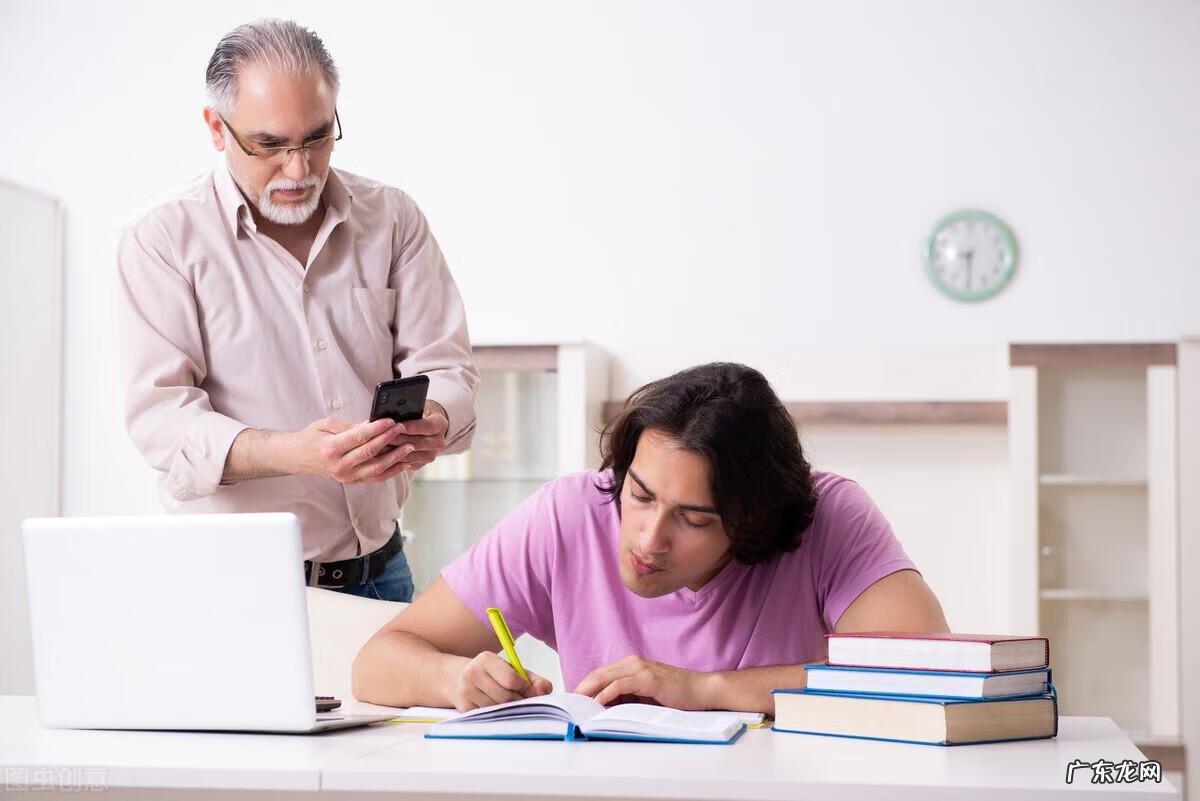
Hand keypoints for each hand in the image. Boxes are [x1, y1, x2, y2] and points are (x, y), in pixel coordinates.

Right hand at [287, 417, 414, 484]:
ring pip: (376, 468)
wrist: (299, 458)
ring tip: (410, 447)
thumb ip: (350, 426)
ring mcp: (347, 477)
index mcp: (331, 449)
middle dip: (389, 440)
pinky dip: (392, 471)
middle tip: (403, 429)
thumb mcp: (326, 425)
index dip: (376, 429)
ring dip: (395, 458)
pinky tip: (404, 463)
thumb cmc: (312, 438)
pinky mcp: (353, 482)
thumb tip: (373, 423)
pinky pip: (376, 478)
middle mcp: (339, 466)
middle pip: (370, 452)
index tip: (390, 421)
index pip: (358, 437)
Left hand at [386, 401, 449, 474]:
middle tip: (381, 436)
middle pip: (417, 442)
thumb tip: (395, 413)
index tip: (395, 424)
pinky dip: (394, 459)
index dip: (411, 426)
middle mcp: (439, 442)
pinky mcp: (421, 464)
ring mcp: (431, 455)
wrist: (428, 427)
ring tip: (378, 446)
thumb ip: (411, 410)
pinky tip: (382, 455)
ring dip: (394, 452)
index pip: (427, 426)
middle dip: (398, 439)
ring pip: (410, 455)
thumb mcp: (419, 407)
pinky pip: (406, 463)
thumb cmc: (420, 413)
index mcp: (441, 424)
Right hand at [450, 651, 552, 711]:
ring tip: (508, 703)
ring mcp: (465, 692)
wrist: (457, 679)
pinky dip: (497, 715)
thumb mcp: (513, 670)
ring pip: (497, 710)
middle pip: (505, 697)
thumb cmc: (492, 675)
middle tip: (521, 700)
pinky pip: (488, 717)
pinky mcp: (463, 708)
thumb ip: (533, 680)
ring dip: (508, 710)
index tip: (528, 691)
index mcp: (486, 659)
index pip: (510, 679)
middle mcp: (472, 674)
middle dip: (518, 702)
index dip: (525, 688)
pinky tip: (496, 708)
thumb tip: (543, 691)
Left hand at [573, 655, 713, 709]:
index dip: (584, 686)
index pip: (600, 674)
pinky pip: (621, 684)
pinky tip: (598, 702)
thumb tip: (604, 707)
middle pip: (598, 673)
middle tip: (568, 704)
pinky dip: (607, 693)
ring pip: (606, 677)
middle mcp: (633, 662)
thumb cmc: (676, 694)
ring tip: (577, 704)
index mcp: (631, 665)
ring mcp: (640, 669)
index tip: (573, 700)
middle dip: (581, 688)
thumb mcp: (646, 695)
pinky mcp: (648, 678)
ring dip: (589, 691)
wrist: (701, 690)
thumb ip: (627, 697)